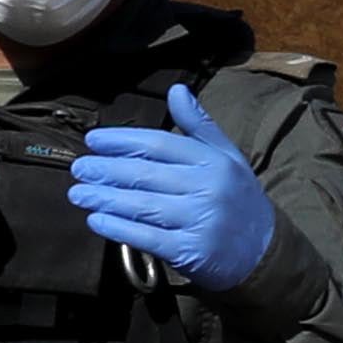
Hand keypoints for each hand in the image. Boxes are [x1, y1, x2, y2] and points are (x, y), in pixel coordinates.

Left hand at [66, 85, 280, 280]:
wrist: (264, 252)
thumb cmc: (237, 199)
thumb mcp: (226, 157)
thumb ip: (199, 125)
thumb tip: (176, 90)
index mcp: (213, 161)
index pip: (159, 144)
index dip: (122, 141)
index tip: (93, 141)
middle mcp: (207, 188)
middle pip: (145, 174)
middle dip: (106, 170)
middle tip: (78, 169)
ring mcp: (199, 221)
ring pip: (141, 205)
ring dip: (104, 198)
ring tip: (78, 193)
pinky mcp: (191, 251)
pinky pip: (146, 237)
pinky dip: (118, 228)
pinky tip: (96, 220)